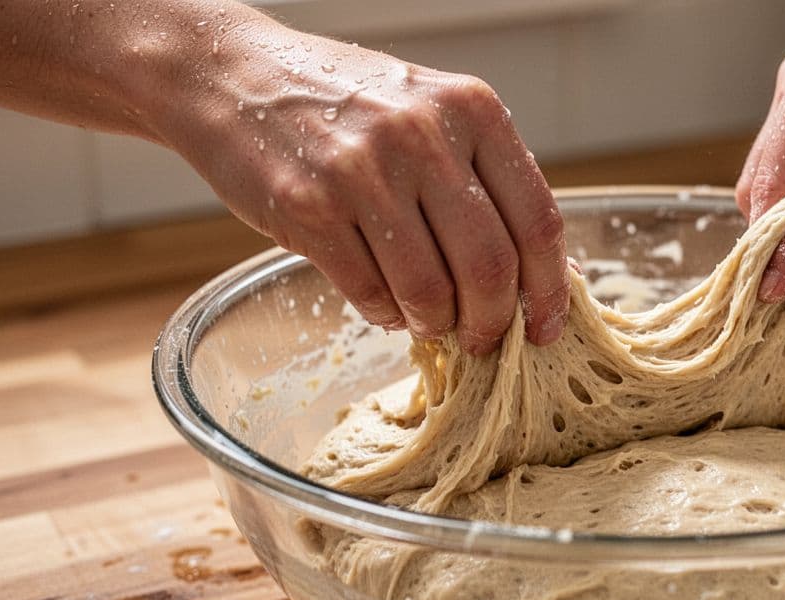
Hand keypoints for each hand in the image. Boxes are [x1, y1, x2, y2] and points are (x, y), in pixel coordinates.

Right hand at [159, 22, 567, 354]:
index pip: (537, 220)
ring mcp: (364, 172)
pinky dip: (385, 314)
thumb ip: (484, 179)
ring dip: (436, 323)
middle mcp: (424, 135)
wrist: (234, 74)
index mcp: (472, 109)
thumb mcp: (431, 113)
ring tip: (428, 320)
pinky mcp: (309, 208)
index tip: (546, 326)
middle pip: (491, 267)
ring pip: (431, 291)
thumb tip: (545, 270)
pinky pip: (369, 293)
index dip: (550, 288)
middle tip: (482, 340)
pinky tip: (382, 301)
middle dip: (493, 322)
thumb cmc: (345, 103)